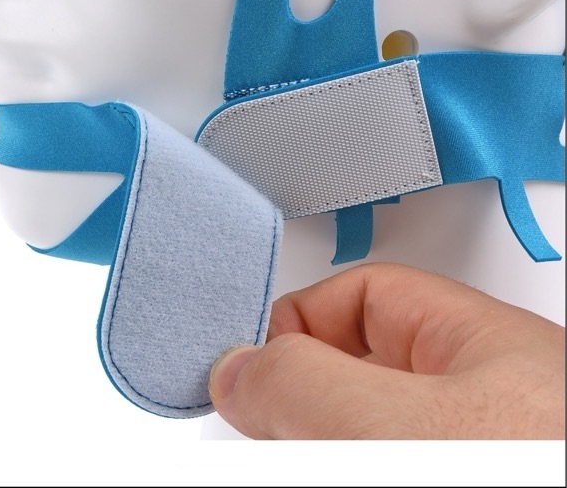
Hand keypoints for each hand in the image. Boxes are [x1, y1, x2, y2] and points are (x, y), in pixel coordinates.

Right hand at [208, 263, 564, 438]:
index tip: (247, 368)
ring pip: (357, 438)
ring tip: (271, 452)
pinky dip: (336, 454)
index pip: (364, 297)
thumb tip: (239, 369)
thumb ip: (304, 383)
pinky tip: (309, 458)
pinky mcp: (451, 466)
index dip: (298, 319)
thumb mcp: (396, 430)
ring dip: (307, 447)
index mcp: (476, 349)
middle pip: (353, 374)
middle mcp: (477, 409)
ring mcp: (464, 452)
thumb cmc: (528, 479)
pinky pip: (379, 450)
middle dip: (294, 400)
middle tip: (251, 436)